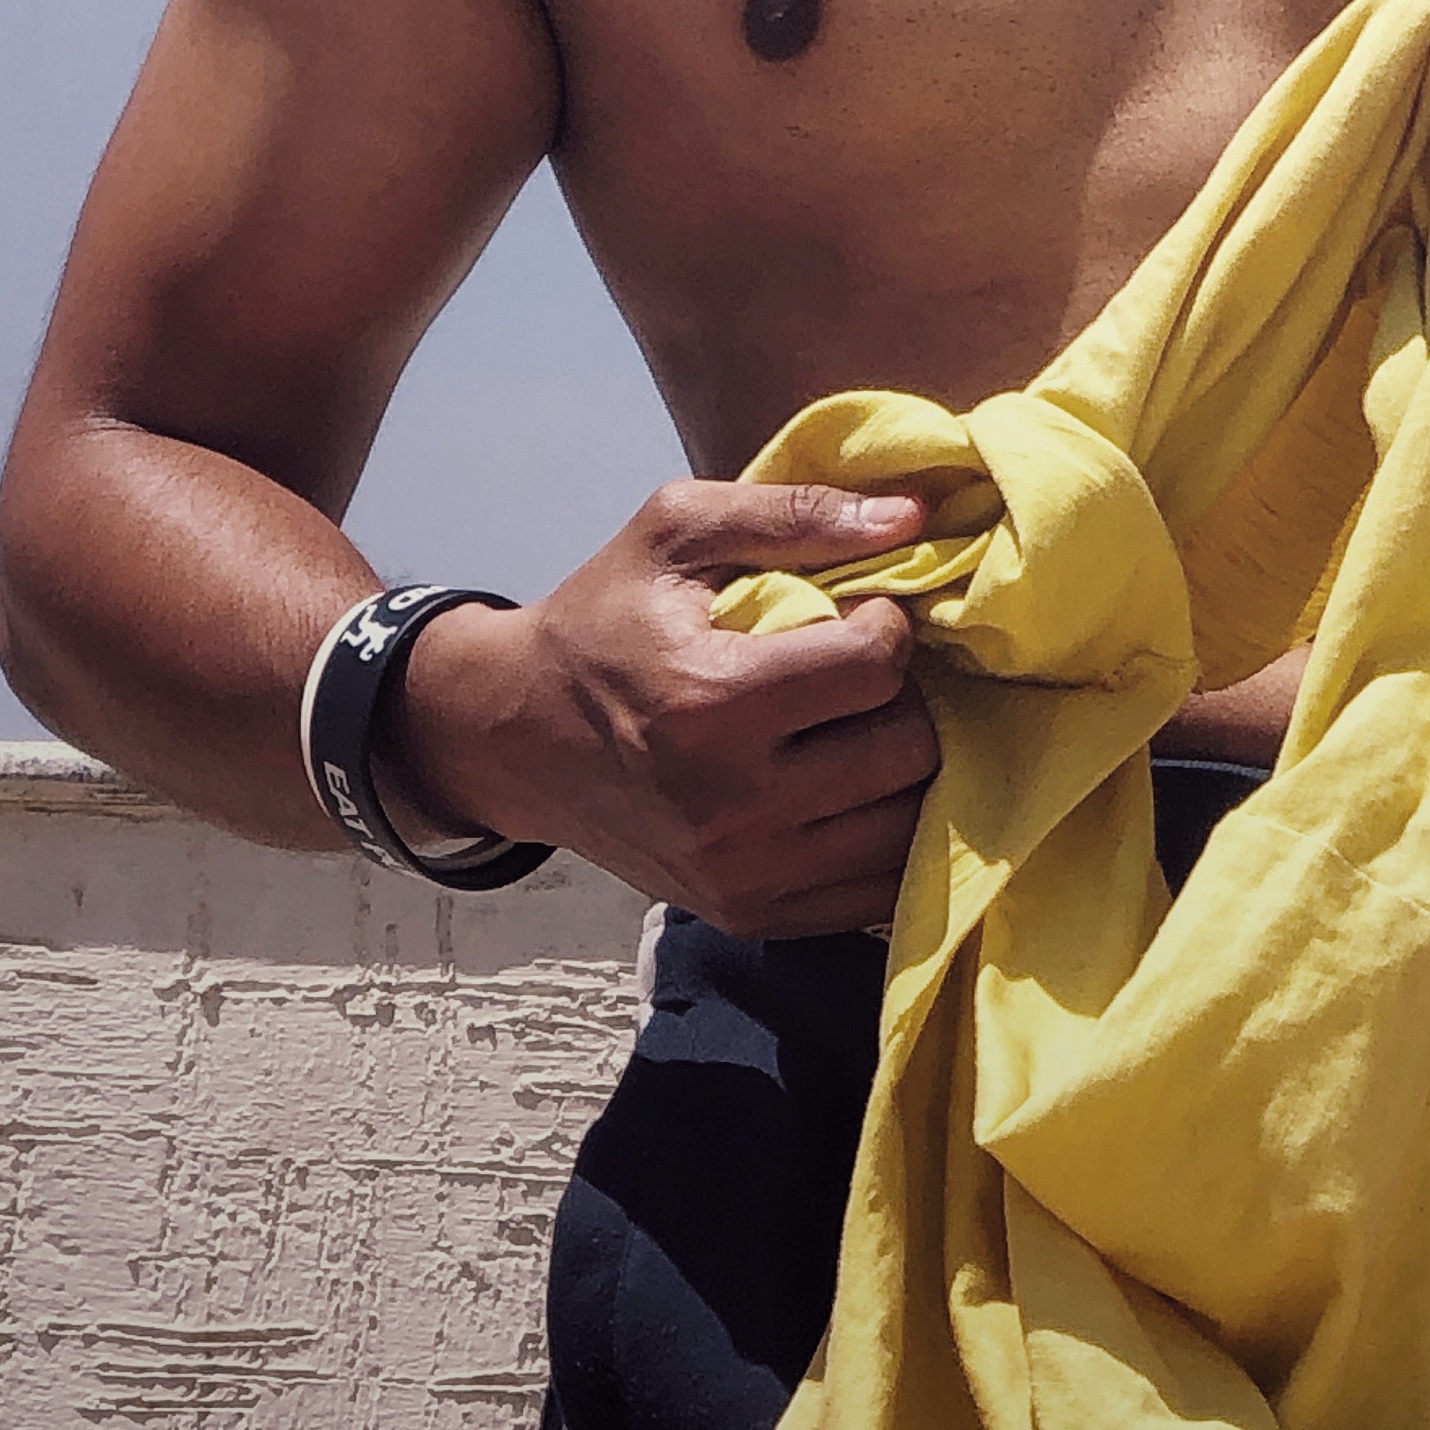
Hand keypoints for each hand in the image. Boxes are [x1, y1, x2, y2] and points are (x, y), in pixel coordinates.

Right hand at [387, 479, 942, 936]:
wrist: (519, 737)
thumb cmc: (605, 618)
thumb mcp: (676, 531)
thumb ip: (795, 513)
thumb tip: (911, 518)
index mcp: (709, 700)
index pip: (875, 666)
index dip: (887, 623)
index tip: (860, 611)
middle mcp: (729, 804)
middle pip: (905, 750)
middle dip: (907, 697)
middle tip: (866, 673)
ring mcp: (741, 874)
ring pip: (905, 825)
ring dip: (906, 768)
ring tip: (865, 724)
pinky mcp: (749, 915)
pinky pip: (875, 888)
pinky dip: (886, 833)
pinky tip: (855, 783)